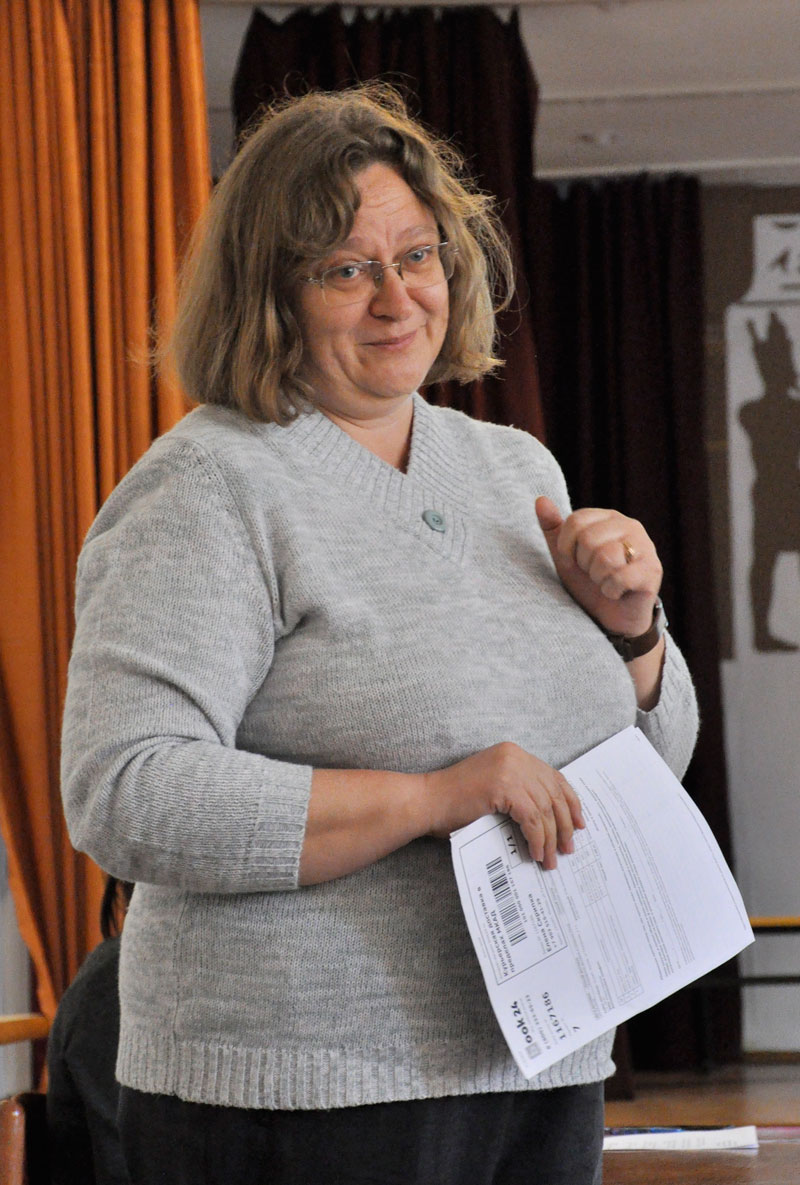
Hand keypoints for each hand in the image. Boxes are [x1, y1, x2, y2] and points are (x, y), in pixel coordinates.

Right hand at [424, 742, 583, 869]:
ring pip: (545, 809)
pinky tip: (536, 853)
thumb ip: (519, 794)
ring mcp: (509, 769)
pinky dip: (538, 839)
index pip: (553, 777)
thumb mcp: (494, 790)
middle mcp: (514, 756)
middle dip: (564, 824)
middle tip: (567, 848)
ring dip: (551, 838)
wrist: (425, 802)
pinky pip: (532, 818)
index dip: (570, 802)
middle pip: (553, 793)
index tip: (578, 824)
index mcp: (513, 753)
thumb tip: (550, 820)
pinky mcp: (503, 786)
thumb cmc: (453, 803)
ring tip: (551, 859)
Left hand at [535, 496, 661, 637]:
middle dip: (584, 565)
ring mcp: (645, 547)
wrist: (612, 617)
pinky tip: (616, 592)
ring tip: (605, 582)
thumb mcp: (565, 555)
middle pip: (589, 539)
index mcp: (608, 517)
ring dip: (598, 579)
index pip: (575, 521)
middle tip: (594, 574)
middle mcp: (630, 526)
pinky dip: (610, 591)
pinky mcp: (652, 571)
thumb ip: (553, 528)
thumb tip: (540, 499)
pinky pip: (619, 578)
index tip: (574, 561)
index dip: (566, 547)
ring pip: (605, 558)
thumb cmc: (589, 583)